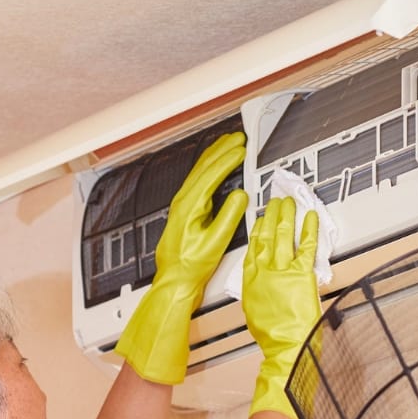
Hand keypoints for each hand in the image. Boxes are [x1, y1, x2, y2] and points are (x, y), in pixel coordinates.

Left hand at [115, 131, 248, 384]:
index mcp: (190, 205)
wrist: (175, 280)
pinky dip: (209, 169)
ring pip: (199, 172)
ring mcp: (182, 205)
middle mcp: (183, 201)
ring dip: (214, 156)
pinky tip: (215, 168)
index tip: (241, 148)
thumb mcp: (216, 242)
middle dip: (221, 150)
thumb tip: (240, 196)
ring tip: (228, 144)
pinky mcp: (185, 210)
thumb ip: (229, 216)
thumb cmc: (191, 266)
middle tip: (237, 137)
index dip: (228, 159)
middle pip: (203, 167)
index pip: (211, 174)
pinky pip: (198, 181)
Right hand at [242, 197, 320, 417]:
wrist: (286, 346)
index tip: (260, 220)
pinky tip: (311, 217)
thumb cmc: (272, 337)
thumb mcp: (255, 312)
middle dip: (271, 216)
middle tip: (276, 203)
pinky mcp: (302, 273)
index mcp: (251, 281)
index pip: (253, 248)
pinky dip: (309, 229)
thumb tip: (262, 285)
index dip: (257, 230)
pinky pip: (306, 245)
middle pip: (267, 236)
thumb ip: (257, 292)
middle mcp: (264, 271)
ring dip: (286, 216)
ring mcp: (282, 270)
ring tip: (289, 203)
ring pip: (283, 235)